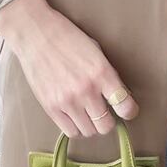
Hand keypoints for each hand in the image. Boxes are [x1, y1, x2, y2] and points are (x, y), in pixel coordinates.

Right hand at [0, 0, 139, 138]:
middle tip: (104, 111)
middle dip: (108, 120)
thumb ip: (108, 74)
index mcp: (101, 72)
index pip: (124, 105)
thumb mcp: (96, 51)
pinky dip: (75, 127)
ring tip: (87, 112)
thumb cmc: (68, 38)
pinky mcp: (50, 107)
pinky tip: (74, 115)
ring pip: (89, 132)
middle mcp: (86, 90)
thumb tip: (120, 95)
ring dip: (91, 124)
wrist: (36, 34)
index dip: (129, 111)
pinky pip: (70, 131)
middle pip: (106, 125)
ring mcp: (67, 101)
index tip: (127, 110)